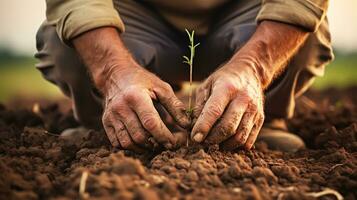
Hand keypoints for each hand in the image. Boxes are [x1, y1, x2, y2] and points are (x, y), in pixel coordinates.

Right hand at [73, 27, 189, 151]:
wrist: (116, 75)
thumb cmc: (143, 82)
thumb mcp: (162, 88)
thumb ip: (176, 106)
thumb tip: (187, 125)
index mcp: (136, 97)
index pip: (150, 123)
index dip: (164, 136)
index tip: (174, 143)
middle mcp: (121, 107)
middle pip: (140, 136)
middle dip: (156, 144)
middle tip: (166, 145)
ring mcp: (111, 116)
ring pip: (128, 143)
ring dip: (144, 148)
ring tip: (155, 144)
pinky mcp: (106, 123)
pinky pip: (117, 143)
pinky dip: (131, 148)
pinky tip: (141, 143)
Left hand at [191, 61, 264, 149]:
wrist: (250, 72)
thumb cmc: (224, 79)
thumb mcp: (207, 84)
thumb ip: (199, 104)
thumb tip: (193, 126)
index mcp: (227, 88)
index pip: (214, 111)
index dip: (203, 126)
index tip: (195, 138)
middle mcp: (243, 99)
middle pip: (228, 127)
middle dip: (212, 139)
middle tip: (203, 141)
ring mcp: (254, 110)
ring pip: (239, 137)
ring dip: (224, 145)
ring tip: (214, 143)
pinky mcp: (260, 119)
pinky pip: (248, 140)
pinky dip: (236, 146)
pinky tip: (226, 143)